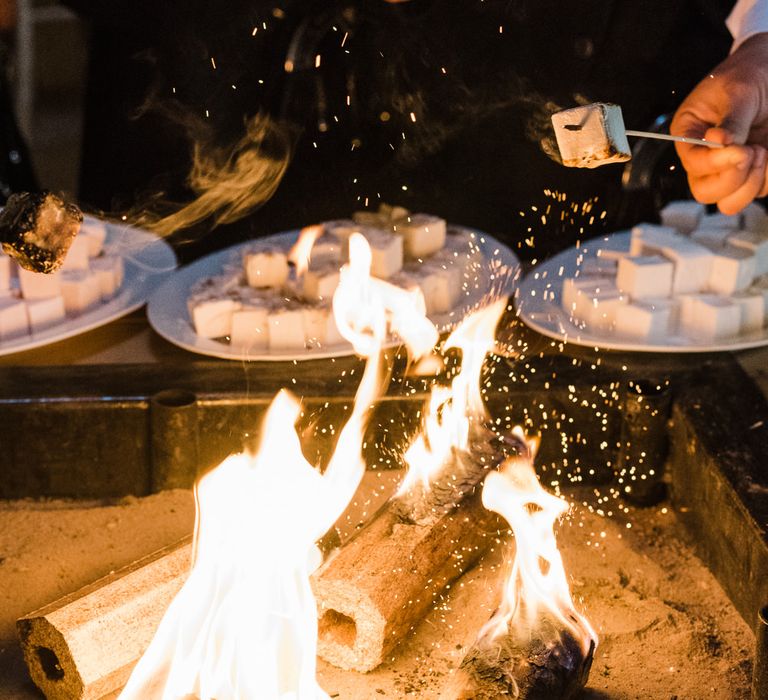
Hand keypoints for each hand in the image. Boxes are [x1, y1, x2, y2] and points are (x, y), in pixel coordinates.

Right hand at [671, 32, 767, 213]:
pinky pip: (758, 191)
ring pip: (729, 202)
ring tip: (762, 150)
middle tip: (753, 151)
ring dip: (750, 183)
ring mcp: (726, 169)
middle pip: (705, 192)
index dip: (715, 163)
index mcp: (688, 134)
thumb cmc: (750, 74)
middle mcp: (703, 158)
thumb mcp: (740, 91)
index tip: (741, 149)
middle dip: (732, 179)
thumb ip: (732, 120)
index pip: (693, 164)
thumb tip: (719, 142)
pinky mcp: (751, 173)